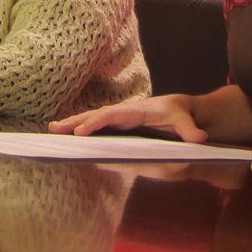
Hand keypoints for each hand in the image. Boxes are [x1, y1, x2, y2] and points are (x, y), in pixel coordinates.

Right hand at [48, 95, 208, 142]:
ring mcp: (121, 121)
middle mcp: (124, 114)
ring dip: (74, 125)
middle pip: (96, 116)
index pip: (112, 115)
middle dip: (75, 121)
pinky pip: (99, 130)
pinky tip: (70, 142)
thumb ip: (190, 130)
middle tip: (53, 129)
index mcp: (136, 110)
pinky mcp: (120, 128)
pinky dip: (84, 133)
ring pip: (94, 121)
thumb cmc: (181, 113)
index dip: (96, 123)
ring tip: (53, 131)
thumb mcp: (186, 119)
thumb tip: (198, 139)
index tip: (80, 132)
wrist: (183, 112)